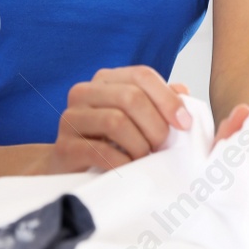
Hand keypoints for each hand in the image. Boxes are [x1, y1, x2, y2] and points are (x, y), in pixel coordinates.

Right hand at [45, 69, 191, 173]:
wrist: (72, 173)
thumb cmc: (112, 144)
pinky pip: (100, 150)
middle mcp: (84, 92)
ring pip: (116, 121)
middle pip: (131, 97)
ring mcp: (70, 118)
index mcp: (105, 80)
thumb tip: (183, 92)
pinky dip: (122, 162)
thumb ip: (160, 103)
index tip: (185, 124)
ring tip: (143, 159)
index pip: (141, 75)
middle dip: (155, 126)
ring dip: (139, 145)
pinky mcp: (63, 147)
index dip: (168, 98)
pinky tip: (128, 169)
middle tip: (162, 148)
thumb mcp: (138, 120)